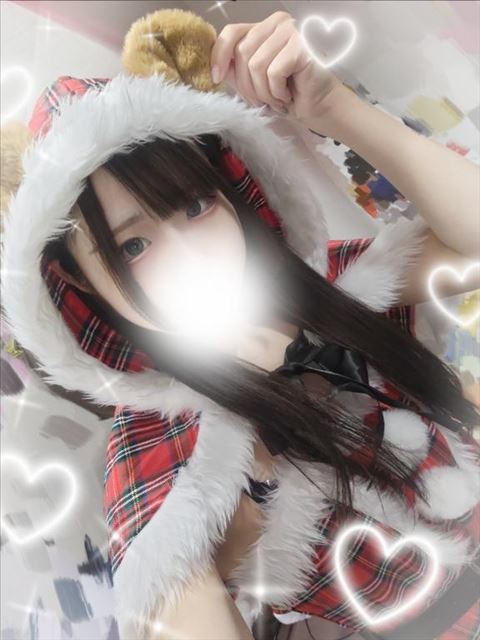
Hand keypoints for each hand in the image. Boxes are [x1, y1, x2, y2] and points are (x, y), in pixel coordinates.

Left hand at [209, 10, 343, 121]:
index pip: (231, 32)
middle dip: (247, 86)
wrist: (321, 109)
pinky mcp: (302, 45)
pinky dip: (277, 92)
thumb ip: (236, 70)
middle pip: (242, 53)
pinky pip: (273, 72)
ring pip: (256, 65)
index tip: (216, 78)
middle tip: (262, 102)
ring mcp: (292, 31)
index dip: (219, 56)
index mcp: (265, 28)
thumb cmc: (290, 96)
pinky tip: (288, 96)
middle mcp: (278, 23)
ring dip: (264, 93)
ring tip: (277, 101)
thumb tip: (215, 68)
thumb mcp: (255, 82)